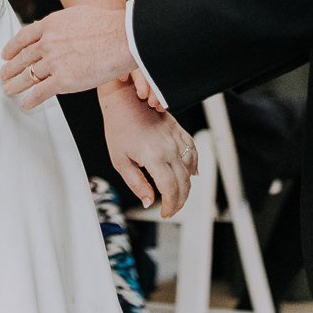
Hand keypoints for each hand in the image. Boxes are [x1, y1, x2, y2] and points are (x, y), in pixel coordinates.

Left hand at [0, 6, 147, 109]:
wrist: (121, 38)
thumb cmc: (107, 25)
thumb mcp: (77, 14)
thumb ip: (62, 22)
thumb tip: (55, 26)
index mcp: (50, 25)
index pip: (23, 38)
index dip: (12, 48)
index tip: (5, 55)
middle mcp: (48, 43)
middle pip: (22, 58)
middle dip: (10, 68)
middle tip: (2, 75)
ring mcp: (54, 62)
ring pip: (27, 76)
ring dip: (15, 85)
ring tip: (8, 89)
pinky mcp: (63, 80)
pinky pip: (40, 92)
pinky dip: (30, 99)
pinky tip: (25, 103)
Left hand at [100, 87, 197, 216]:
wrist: (124, 99)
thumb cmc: (118, 127)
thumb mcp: (119, 160)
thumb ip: (136, 183)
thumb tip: (149, 202)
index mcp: (153, 157)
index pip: (170, 189)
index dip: (171, 206)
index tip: (165, 213)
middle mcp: (169, 148)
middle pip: (184, 183)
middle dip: (180, 201)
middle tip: (171, 209)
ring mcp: (176, 139)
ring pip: (191, 169)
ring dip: (187, 186)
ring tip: (178, 195)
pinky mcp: (179, 130)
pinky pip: (192, 151)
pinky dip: (194, 165)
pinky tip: (192, 174)